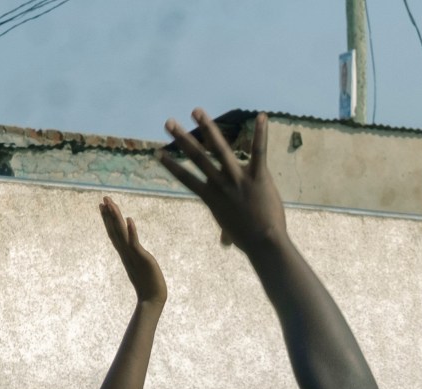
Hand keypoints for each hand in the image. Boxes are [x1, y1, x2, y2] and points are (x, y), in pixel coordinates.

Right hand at [100, 198, 165, 304]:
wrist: (152, 298)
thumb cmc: (148, 285)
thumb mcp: (140, 267)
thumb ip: (135, 259)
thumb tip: (134, 253)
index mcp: (125, 253)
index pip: (114, 233)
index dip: (108, 219)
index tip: (102, 206)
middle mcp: (126, 252)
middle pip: (115, 230)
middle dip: (109, 214)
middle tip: (104, 198)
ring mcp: (133, 255)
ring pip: (122, 233)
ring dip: (116, 218)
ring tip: (111, 204)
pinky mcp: (142, 258)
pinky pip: (135, 243)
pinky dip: (132, 231)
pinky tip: (130, 220)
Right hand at [154, 110, 284, 253]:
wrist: (264, 243)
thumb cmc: (249, 240)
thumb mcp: (233, 233)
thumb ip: (227, 232)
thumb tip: (225, 243)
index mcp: (210, 197)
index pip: (186, 179)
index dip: (171, 166)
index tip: (157, 153)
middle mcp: (220, 184)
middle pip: (197, 158)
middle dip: (182, 138)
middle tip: (168, 122)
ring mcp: (238, 178)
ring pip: (219, 149)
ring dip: (207, 128)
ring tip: (196, 111)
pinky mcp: (259, 176)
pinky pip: (259, 152)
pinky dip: (260, 134)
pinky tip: (261, 116)